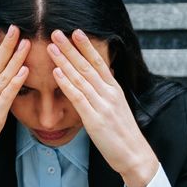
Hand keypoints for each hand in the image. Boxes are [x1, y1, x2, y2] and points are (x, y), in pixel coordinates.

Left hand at [47, 27, 160, 186]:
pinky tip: (56, 72)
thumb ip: (108, 94)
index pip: (99, 62)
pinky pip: (78, 98)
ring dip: (64, 61)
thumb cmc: (124, 135)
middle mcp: (109, 93)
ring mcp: (102, 105)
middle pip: (87, 65)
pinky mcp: (95, 119)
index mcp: (115, 90)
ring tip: (51, 46)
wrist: (135, 155)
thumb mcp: (118, 109)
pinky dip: (67, 83)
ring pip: (80, 78)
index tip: (76, 31)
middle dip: (71, 48)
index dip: (87, 46)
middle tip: (57, 32)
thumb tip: (103, 80)